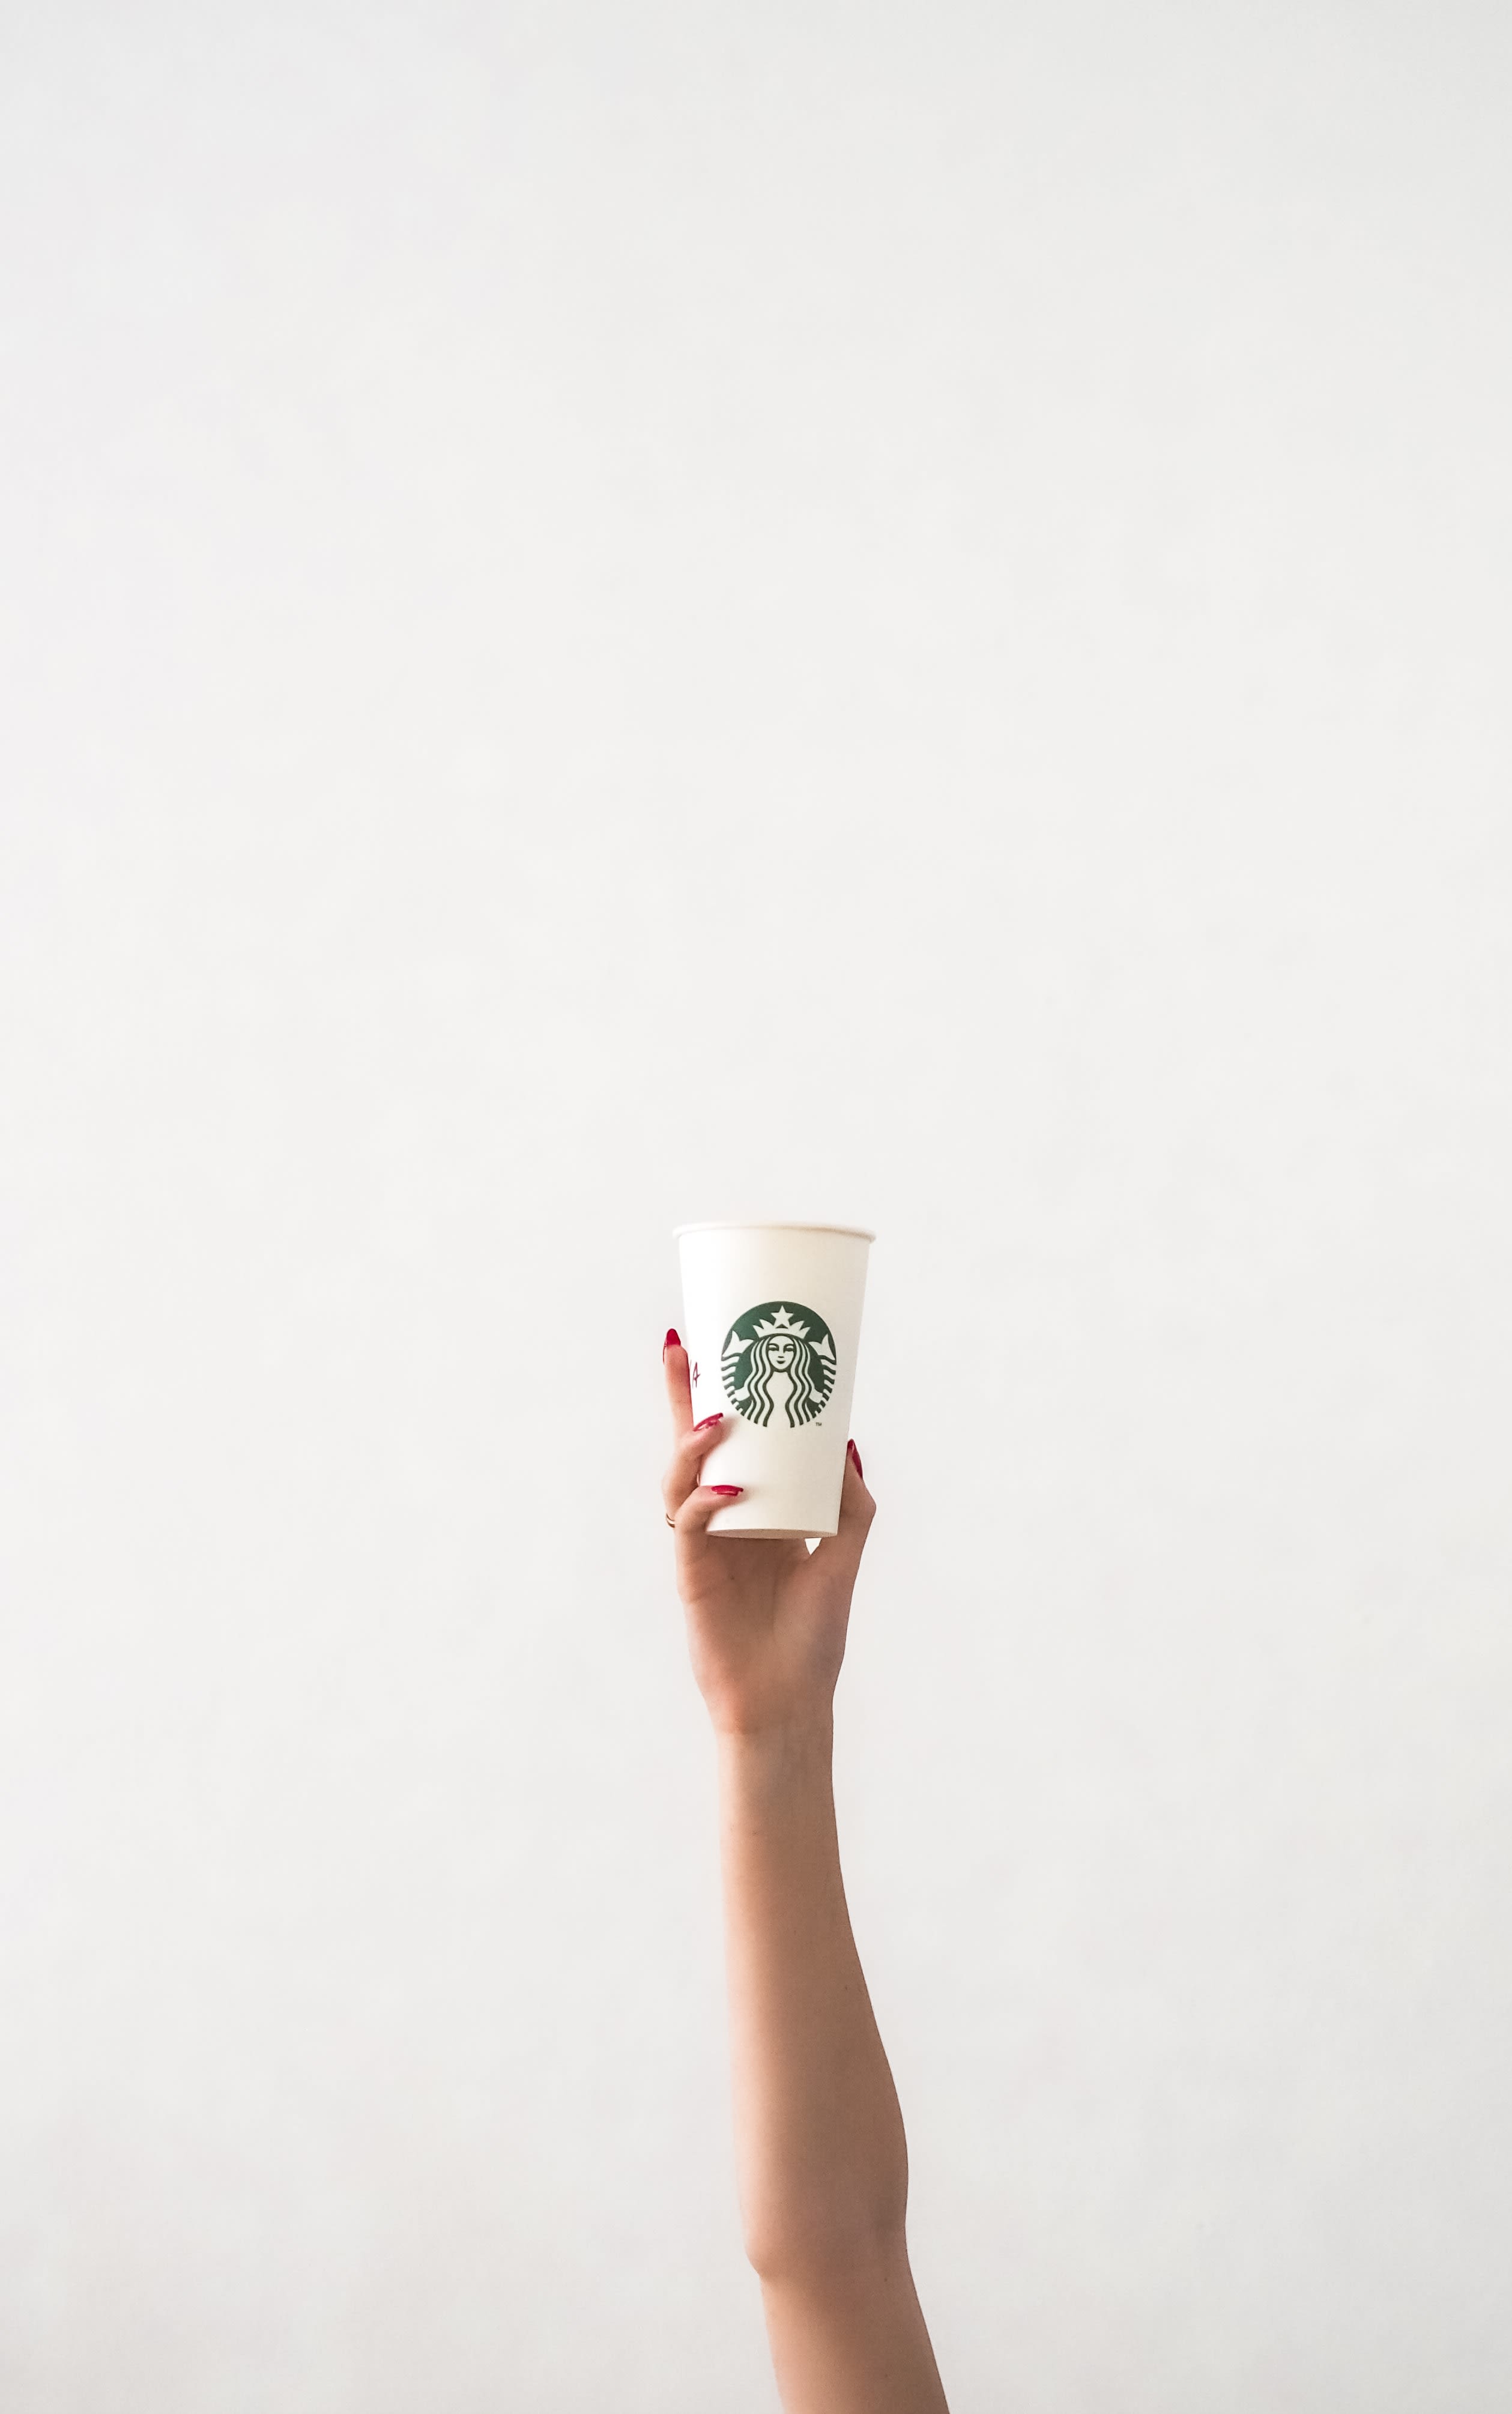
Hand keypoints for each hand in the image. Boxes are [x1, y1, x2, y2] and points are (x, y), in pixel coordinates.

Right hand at [661, 1332, 874, 1737]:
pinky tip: (731, 1491)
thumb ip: (849, 1504)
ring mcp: (702, 1544)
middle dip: (684, 1395)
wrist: (789, 1702)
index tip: (715, 1343)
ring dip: (694, 1443)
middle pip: (691, 1444)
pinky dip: (704, 1501)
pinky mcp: (692, 1574)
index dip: (717, 1396)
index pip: (729, 1443)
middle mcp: (720, 1519)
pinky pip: (687, 1524)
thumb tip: (847, 1443)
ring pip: (680, 1477)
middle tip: (682, 1343)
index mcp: (751, 1509)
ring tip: (720, 1419)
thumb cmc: (812, 1637)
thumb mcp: (843, 1557)